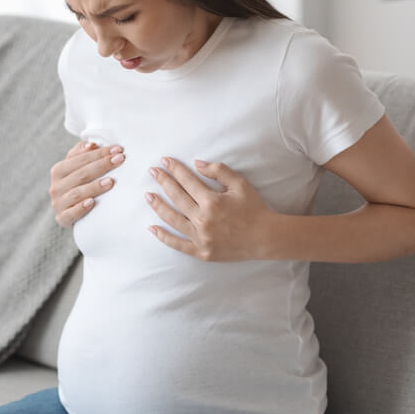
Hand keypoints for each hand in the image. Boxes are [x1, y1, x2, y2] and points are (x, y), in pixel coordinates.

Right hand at [49, 141, 124, 227]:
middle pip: (80, 174)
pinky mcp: (62, 218)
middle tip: (120, 160)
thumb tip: (92, 145)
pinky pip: (70, 213)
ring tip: (111, 182)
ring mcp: (58, 203)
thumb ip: (82, 154)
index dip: (99, 153)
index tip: (117, 150)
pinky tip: (93, 203)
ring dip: (94, 187)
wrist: (71, 214)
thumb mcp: (78, 168)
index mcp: (58, 170)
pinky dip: (81, 208)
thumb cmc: (79, 186)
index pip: (81, 159)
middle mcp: (55, 186)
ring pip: (77, 193)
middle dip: (102, 165)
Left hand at [144, 157, 274, 260]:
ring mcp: (201, 238)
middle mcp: (203, 220)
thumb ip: (219, 171)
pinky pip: (177, 244)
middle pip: (176, 197)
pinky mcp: (201, 252)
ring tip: (148, 195)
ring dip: (158, 206)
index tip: (164, 161)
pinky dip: (163, 237)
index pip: (187, 181)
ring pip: (172, 219)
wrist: (266, 238)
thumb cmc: (254, 209)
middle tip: (152, 171)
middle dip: (163, 181)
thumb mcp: (241, 184)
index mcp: (212, 202)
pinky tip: (152, 228)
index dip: (175, 169)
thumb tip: (197, 164)